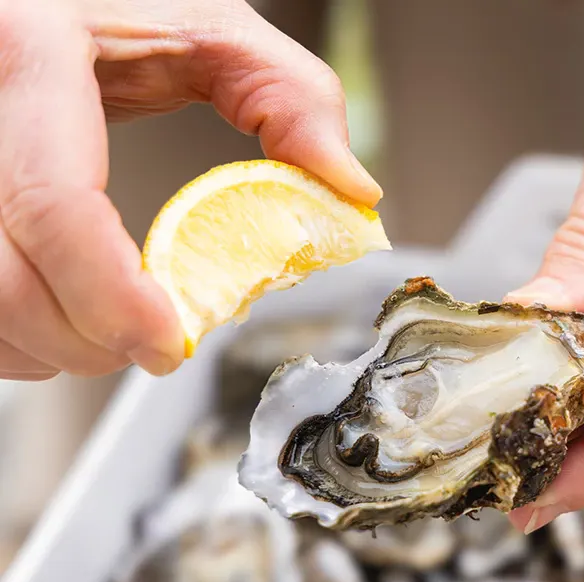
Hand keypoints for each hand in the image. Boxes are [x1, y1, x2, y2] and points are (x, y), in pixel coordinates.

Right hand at [0, 0, 378, 379]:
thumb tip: (351, 190)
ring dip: (47, 345)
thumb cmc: (121, 2)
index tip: (166, 344)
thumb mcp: (210, 27)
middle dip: (85, 340)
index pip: (57, 208)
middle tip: (148, 348)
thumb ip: (292, 100)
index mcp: (29, 50)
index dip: (112, 299)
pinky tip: (60, 316)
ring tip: (109, 335)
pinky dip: (13, 331)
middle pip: (4, 276)